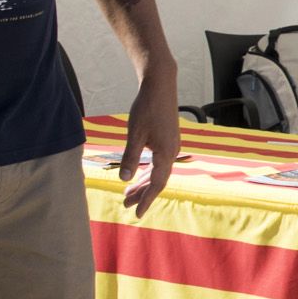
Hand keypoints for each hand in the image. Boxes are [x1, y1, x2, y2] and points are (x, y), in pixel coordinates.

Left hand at [119, 75, 181, 215]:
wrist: (160, 85)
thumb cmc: (146, 108)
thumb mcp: (134, 134)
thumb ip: (130, 158)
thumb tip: (124, 179)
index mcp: (166, 153)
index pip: (156, 184)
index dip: (146, 199)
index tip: (136, 213)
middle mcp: (172, 152)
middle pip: (158, 180)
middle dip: (142, 193)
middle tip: (126, 204)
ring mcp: (172, 145)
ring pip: (158, 171)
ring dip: (144, 182)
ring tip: (129, 192)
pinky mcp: (168, 139)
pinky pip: (159, 162)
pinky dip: (148, 171)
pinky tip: (138, 174)